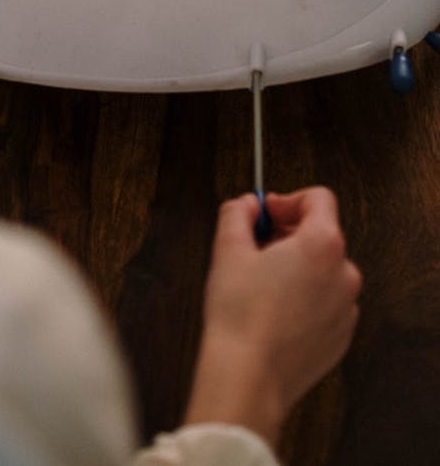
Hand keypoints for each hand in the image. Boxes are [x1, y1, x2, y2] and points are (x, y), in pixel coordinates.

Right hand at [186, 188, 361, 447]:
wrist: (249, 377)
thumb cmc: (240, 316)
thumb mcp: (228, 249)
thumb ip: (237, 213)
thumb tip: (246, 205)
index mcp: (322, 245)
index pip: (319, 198)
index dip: (288, 200)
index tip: (267, 213)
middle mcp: (343, 274)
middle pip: (321, 234)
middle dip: (289, 235)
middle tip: (257, 247)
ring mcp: (346, 308)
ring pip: (323, 270)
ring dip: (297, 267)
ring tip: (263, 284)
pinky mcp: (341, 335)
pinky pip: (326, 302)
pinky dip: (305, 297)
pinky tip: (275, 311)